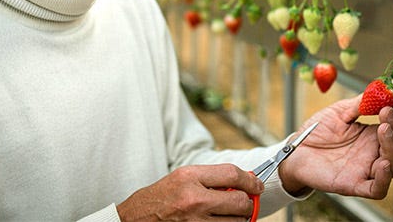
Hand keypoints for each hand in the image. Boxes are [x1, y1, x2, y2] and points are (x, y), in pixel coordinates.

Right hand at [116, 164, 263, 220]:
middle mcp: (194, 199)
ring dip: (239, 219)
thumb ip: (211, 177)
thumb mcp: (182, 178)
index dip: (250, 180)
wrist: (135, 219)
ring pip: (237, 221)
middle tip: (244, 203)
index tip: (256, 185)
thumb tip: (243, 181)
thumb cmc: (160, 197)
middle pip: (239, 201)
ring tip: (228, 215)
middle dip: (247, 202)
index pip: (232, 174)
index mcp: (190, 177)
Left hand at [278, 95, 392, 198]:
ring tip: (384, 129)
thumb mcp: (339, 111)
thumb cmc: (318, 131)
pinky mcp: (354, 184)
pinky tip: (383, 163)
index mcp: (373, 135)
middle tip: (387, 112)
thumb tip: (381, 91)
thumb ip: (359, 104)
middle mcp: (374, 153)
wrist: (296, 149)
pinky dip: (384, 179)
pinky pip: (377, 189)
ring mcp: (366, 170)